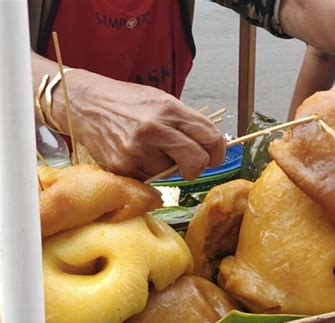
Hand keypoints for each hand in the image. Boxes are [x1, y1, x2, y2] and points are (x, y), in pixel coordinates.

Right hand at [50, 70, 225, 180]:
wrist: (86, 103)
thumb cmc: (128, 102)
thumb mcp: (162, 101)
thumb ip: (187, 123)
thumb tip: (211, 149)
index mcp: (169, 109)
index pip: (211, 137)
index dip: (218, 152)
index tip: (214, 157)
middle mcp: (154, 129)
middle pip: (197, 162)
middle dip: (198, 166)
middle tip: (189, 162)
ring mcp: (137, 150)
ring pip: (171, 174)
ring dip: (167, 167)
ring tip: (150, 149)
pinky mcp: (122, 166)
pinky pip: (149, 179)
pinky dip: (148, 172)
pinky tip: (136, 155)